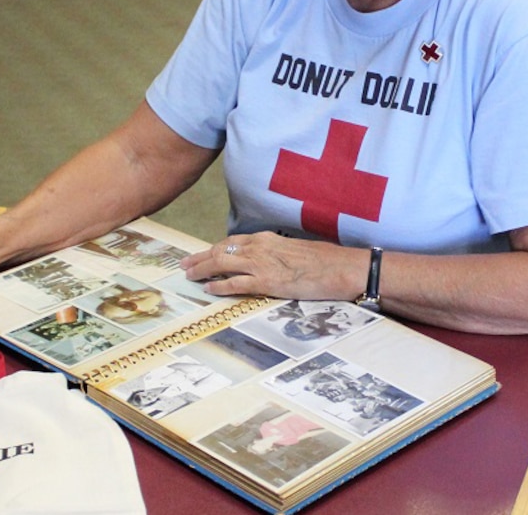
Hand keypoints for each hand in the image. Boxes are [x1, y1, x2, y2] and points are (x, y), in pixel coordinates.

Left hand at [181, 232, 365, 300]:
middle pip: (220, 250)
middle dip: (200, 258)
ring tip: (190, 276)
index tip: (202, 254)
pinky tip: (209, 289)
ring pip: (222, 264)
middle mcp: (260, 247)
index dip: (213, 249)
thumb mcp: (294, 250)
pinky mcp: (267, 282)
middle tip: (185, 265)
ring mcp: (262, 264)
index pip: (231, 242)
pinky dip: (219, 286)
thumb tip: (267, 262)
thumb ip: (275, 253)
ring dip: (202, 270)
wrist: (341, 267)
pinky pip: (236, 283)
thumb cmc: (324, 261)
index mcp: (267, 238)